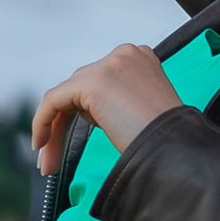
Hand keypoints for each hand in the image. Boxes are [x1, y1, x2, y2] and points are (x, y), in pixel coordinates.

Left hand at [30, 43, 180, 178]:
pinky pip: (54, 101)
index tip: (69, 146)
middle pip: (78, 90)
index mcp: (140, 59)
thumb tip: (94, 114)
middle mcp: (124, 55)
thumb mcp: (144, 113)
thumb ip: (119, 104)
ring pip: (65, 97)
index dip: (80, 116)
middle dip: (62, 127)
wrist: (178, 152)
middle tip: (52, 161)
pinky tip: (41, 146)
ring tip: (49, 165)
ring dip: (53, 132)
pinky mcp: (93, 82)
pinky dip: (42, 123)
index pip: (97, 84)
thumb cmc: (168, 144)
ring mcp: (109, 66)